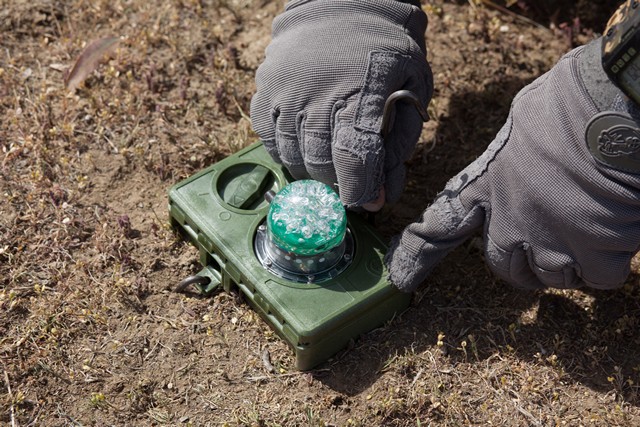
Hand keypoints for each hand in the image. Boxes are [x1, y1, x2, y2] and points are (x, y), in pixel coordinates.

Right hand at [250, 0, 432, 208]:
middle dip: (339, 181)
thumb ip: (397, 147)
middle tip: (351, 175)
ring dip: (312, 168)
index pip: (353, 159)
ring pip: (292, 155)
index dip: (360, 189)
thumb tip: (382, 197)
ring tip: (329, 156)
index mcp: (361, 93)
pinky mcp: (264, 87)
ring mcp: (284, 91)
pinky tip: (303, 142)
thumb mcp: (412, 92)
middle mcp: (317, 94)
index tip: (369, 200)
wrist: (347, 0)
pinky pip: (267, 137)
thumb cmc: (388, 50)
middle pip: (320, 164)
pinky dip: (285, 150)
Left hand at [386, 39, 639, 291]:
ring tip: (590, 221)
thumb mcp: (522, 123)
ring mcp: (548, 241)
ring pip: (552, 277)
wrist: (617, 107)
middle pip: (503, 266)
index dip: (417, 255)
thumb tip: (522, 167)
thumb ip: (511, 161)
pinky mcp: (592, 254)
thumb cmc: (574, 103)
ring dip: (570, 261)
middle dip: (523, 261)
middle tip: (550, 239)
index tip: (400, 278)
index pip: (440, 226)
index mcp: (486, 184)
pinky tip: (617, 226)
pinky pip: (597, 278)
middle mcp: (509, 219)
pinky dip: (608, 261)